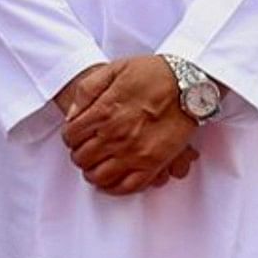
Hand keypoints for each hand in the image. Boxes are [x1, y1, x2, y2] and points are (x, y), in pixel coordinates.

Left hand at [62, 54, 201, 193]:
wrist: (188, 83)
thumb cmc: (153, 73)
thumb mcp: (114, 68)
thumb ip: (87, 90)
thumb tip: (72, 115)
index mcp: (104, 111)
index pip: (72, 136)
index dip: (70, 137)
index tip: (75, 136)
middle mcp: (116, 135)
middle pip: (83, 158)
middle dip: (79, 155)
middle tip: (84, 151)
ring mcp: (135, 152)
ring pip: (100, 176)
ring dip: (92, 173)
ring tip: (95, 167)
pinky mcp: (153, 164)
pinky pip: (128, 186)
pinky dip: (115, 188)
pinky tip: (110, 182)